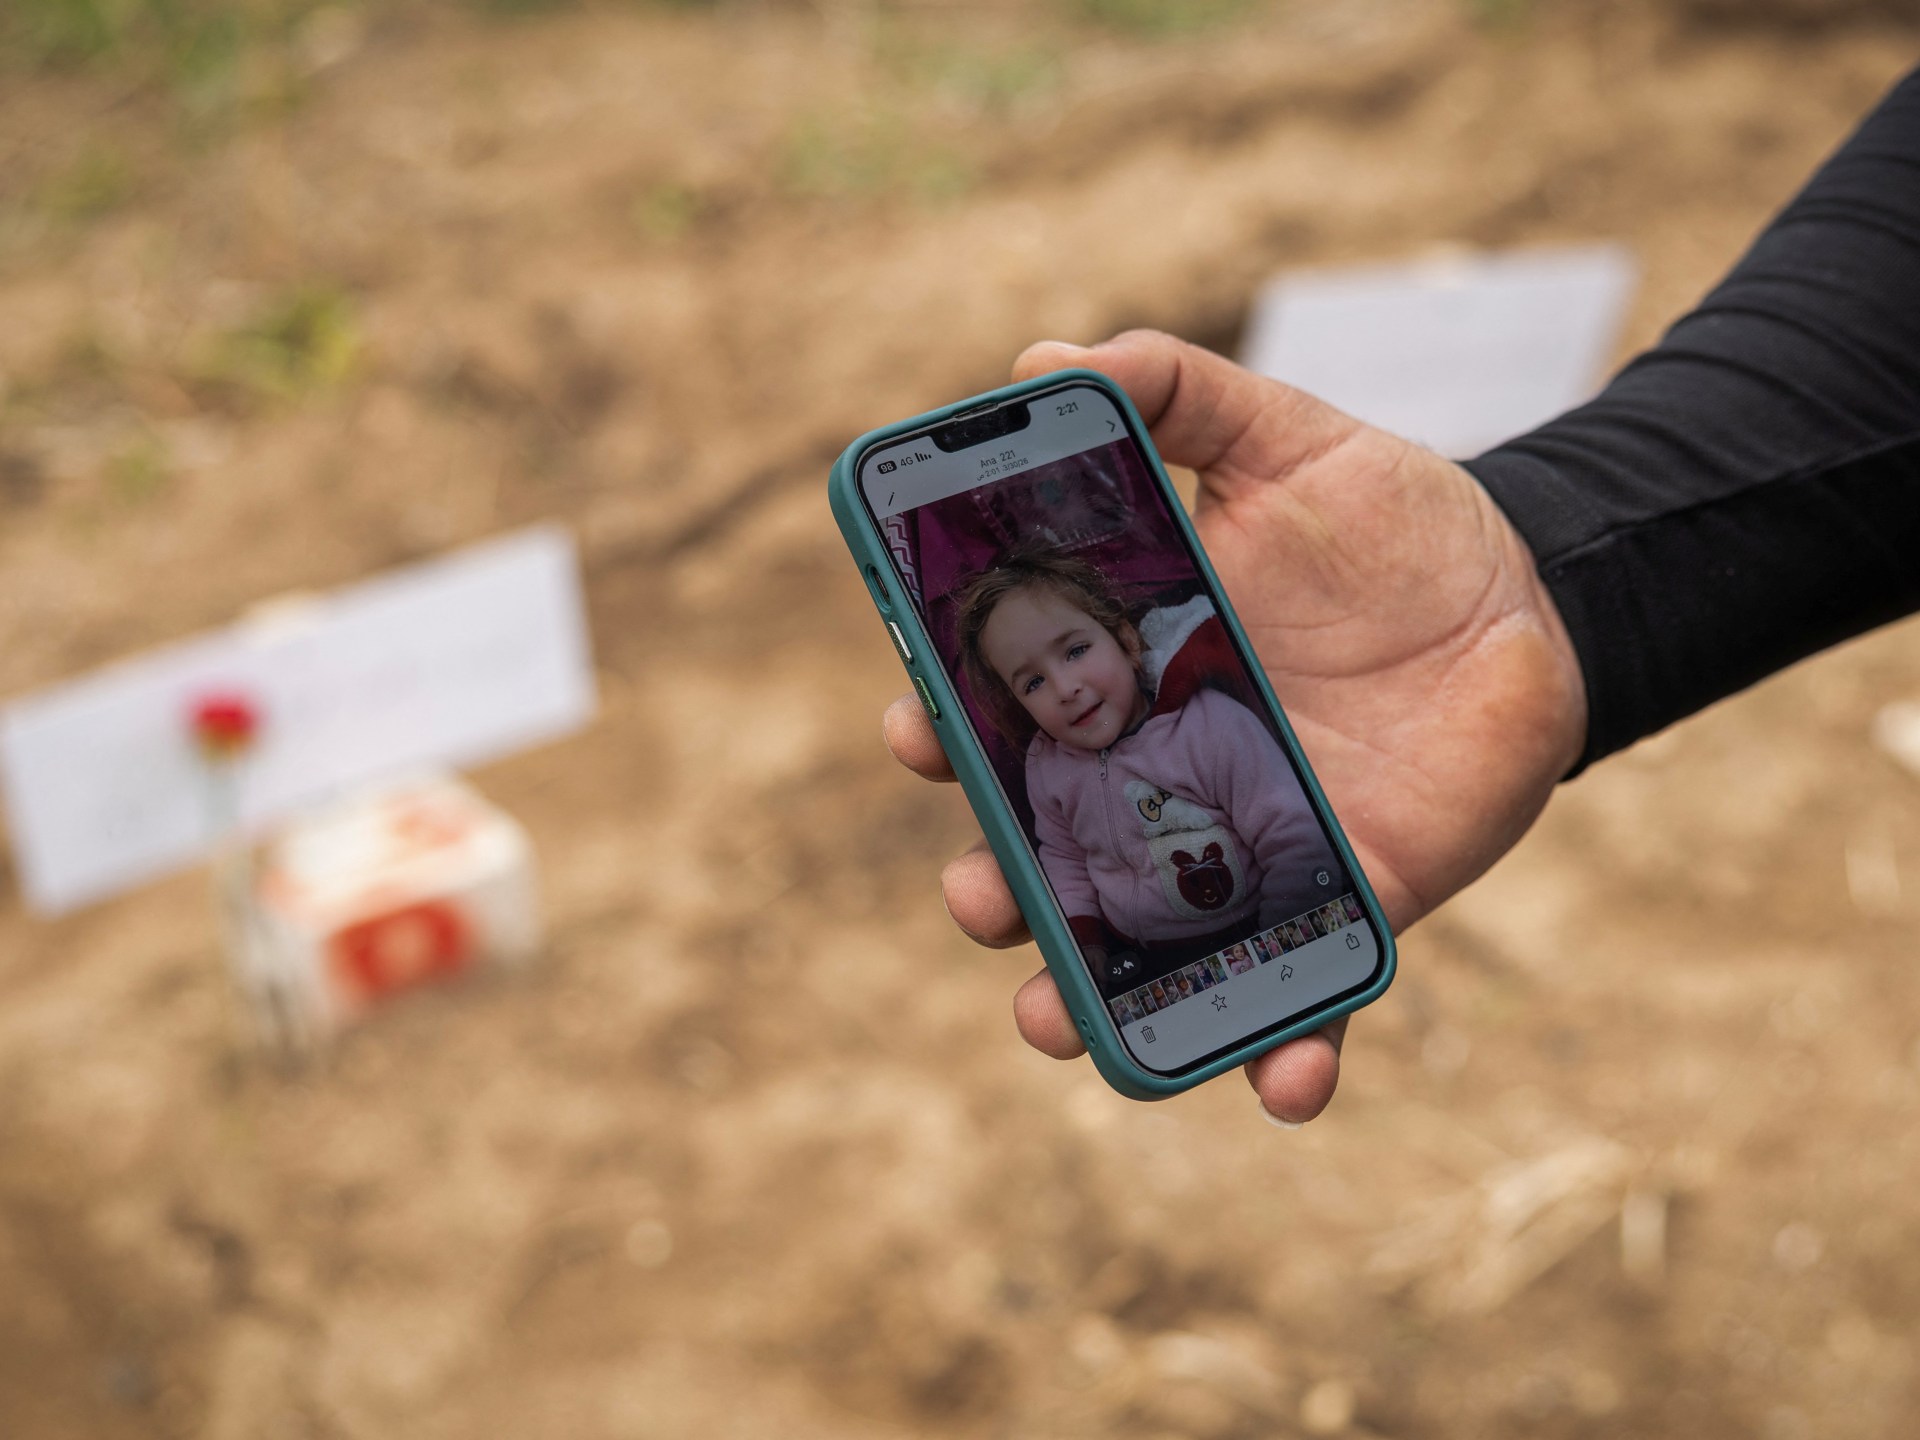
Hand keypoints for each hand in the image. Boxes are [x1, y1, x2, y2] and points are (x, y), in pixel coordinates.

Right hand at [885, 331, 1586, 1121]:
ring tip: (1055, 1021)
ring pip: (1145, 942)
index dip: (947, 727)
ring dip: (1089, 996)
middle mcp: (1163, 774)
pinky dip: (1287, 1051)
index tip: (915, 727)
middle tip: (981, 895)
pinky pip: (1305, 991)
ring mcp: (1246, 847)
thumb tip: (1043, 359)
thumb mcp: (1283, 439)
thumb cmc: (1388, 518)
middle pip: (1051, 848)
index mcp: (1123, 673)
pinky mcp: (1342, 897)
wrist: (1530, 593)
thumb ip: (1175, 395)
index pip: (1007, 714)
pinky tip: (1283, 1085)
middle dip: (998, 884)